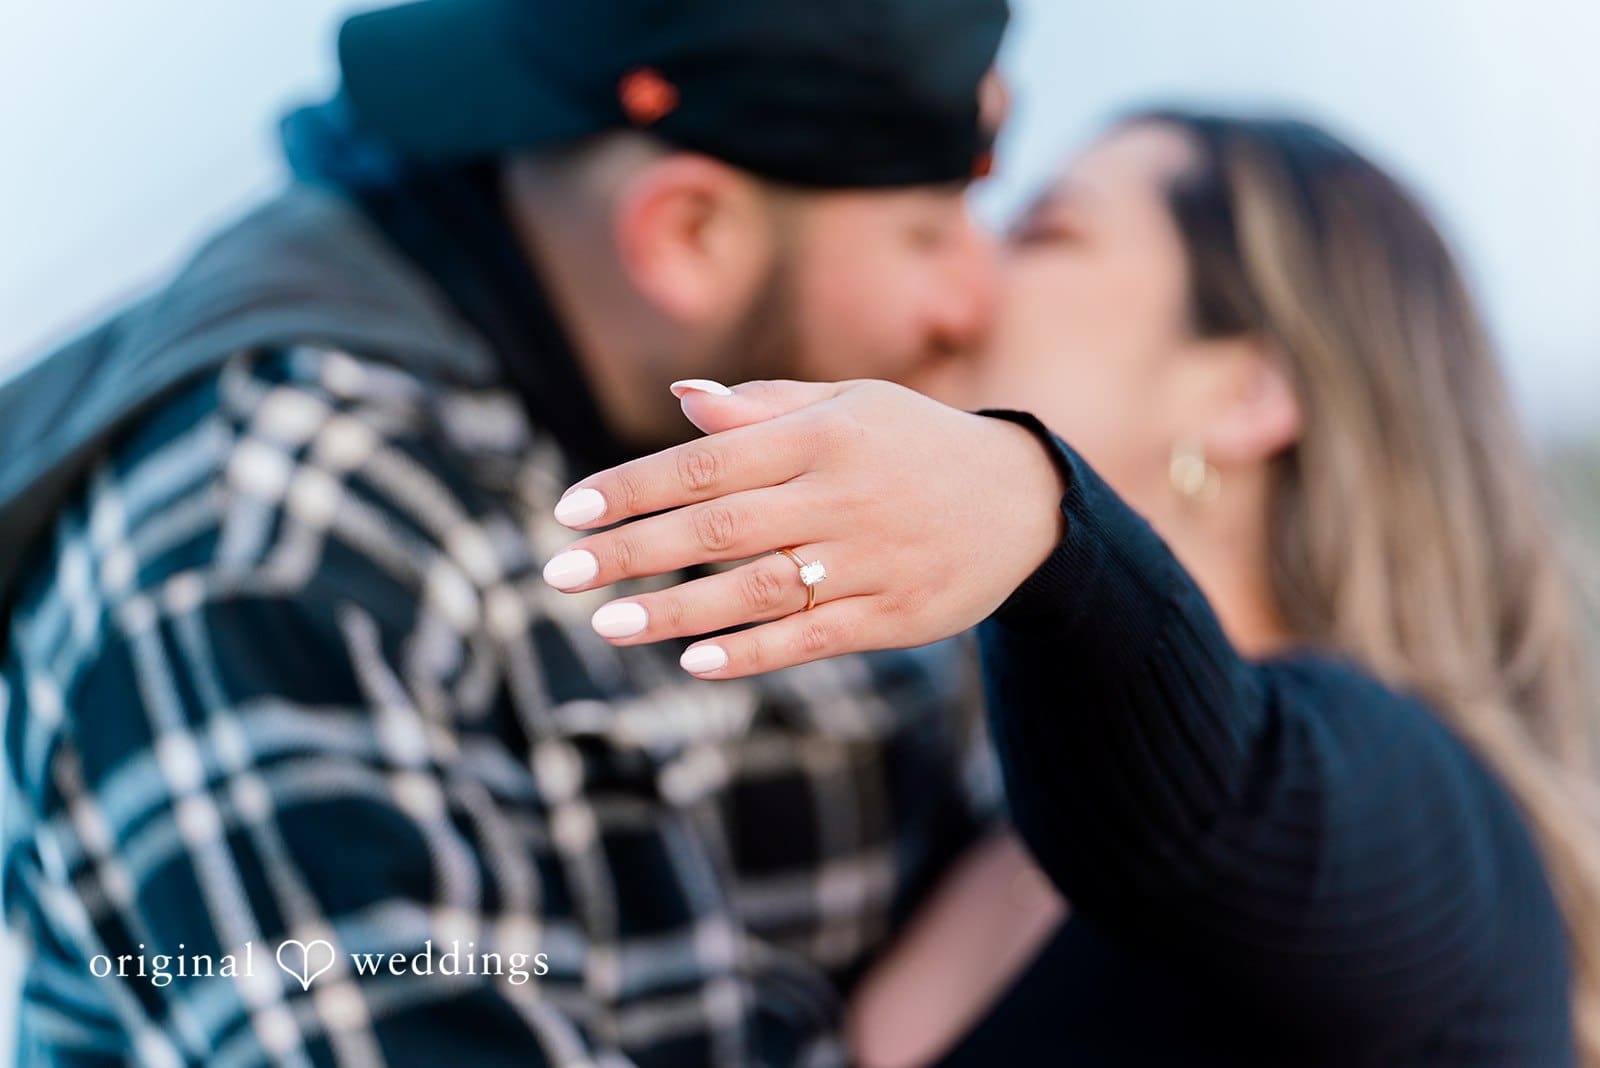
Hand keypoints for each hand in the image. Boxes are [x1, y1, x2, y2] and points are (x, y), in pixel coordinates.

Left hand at [541, 379, 1066, 677]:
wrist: (1024, 503)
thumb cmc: (915, 444)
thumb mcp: (851, 405)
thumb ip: (765, 408)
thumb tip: (682, 399)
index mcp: (824, 434)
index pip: (709, 460)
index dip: (636, 486)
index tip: (570, 510)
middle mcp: (842, 495)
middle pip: (719, 526)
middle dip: (633, 551)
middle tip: (559, 575)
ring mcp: (869, 559)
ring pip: (758, 590)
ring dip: (677, 611)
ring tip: (607, 624)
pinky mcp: (893, 615)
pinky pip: (812, 637)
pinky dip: (753, 652)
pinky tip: (695, 664)